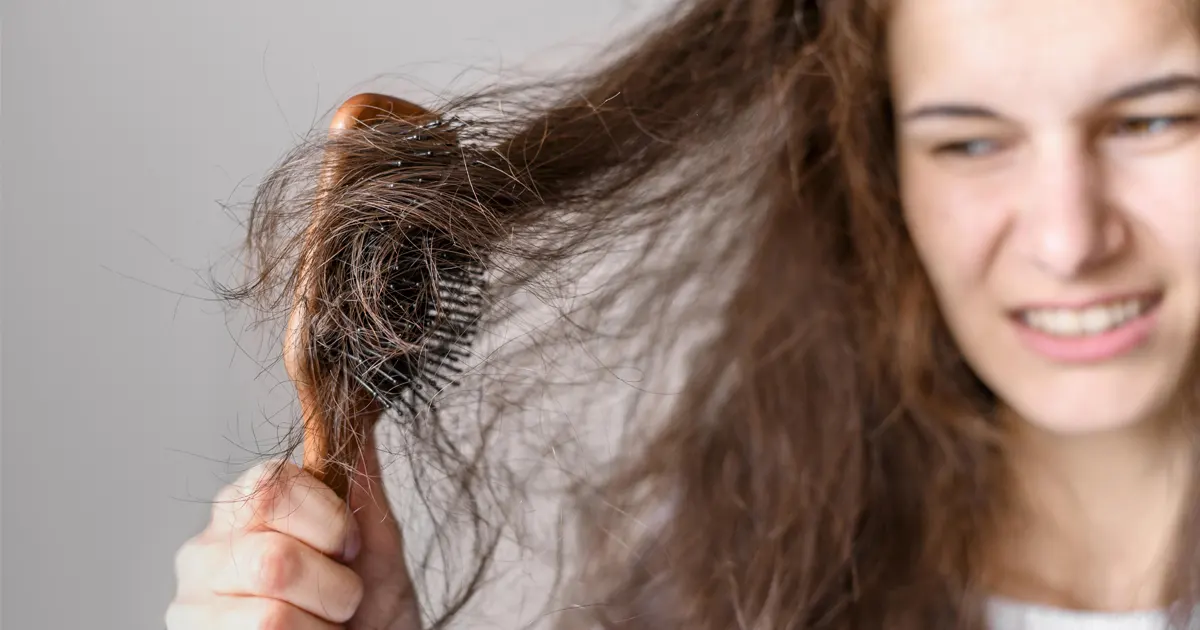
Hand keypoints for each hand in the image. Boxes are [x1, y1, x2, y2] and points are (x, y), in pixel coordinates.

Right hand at [166, 440, 419, 629]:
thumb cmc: (368, 611)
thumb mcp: (376, 549)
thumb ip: (361, 489)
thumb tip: (358, 418)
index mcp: (246, 508)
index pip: (272, 486)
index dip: (328, 522)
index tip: (349, 547)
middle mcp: (205, 553)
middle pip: (272, 560)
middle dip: (332, 589)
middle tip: (343, 601)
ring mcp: (191, 609)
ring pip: (270, 618)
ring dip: (322, 629)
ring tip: (325, 629)